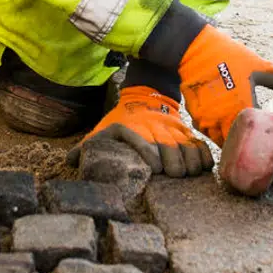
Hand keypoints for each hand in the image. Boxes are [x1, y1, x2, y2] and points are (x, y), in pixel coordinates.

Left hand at [66, 86, 212, 177]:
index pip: (148, 145)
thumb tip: (69, 160)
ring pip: (189, 149)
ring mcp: (175, 131)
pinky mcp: (188, 132)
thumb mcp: (103, 128)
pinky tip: (201, 168)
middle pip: (172, 151)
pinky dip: (204, 158)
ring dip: (190, 164)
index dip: (152, 157)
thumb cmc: (122, 120)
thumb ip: (87, 145)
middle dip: (174, 166)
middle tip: (173, 176)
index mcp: (136, 130)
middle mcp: (157, 130)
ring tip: (186, 174)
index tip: (154, 170)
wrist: (146, 96)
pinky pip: (201, 146)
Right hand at [177, 25, 272, 145]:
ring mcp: (208, 119)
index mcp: (243, 107)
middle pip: (238, 143)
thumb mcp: (257, 65)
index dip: (263, 135)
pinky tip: (220, 121)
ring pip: (220, 140)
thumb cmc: (228, 56)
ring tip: (236, 131)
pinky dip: (214, 130)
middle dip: (246, 140)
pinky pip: (207, 132)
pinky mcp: (195, 116)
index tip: (266, 132)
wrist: (195, 50)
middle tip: (251, 136)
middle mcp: (224, 118)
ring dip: (229, 137)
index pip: (256, 134)